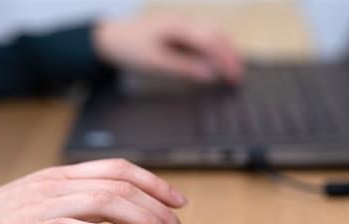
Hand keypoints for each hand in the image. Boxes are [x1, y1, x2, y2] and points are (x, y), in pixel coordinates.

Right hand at [0, 159, 191, 223]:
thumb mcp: (42, 204)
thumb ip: (77, 204)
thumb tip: (117, 218)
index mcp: (62, 177)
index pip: (119, 169)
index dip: (155, 182)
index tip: (179, 203)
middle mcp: (57, 184)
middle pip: (122, 187)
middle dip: (160, 210)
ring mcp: (44, 205)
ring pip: (106, 203)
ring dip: (144, 223)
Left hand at [94, 15, 242, 84]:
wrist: (110, 38)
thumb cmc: (129, 49)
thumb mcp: (155, 63)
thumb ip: (184, 68)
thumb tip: (209, 75)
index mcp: (178, 26)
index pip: (211, 42)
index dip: (226, 61)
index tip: (234, 78)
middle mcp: (183, 21)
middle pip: (216, 35)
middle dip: (231, 56)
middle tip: (239, 77)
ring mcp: (181, 24)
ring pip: (211, 33)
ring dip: (225, 50)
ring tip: (233, 69)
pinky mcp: (178, 30)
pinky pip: (202, 36)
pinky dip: (213, 48)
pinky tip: (216, 60)